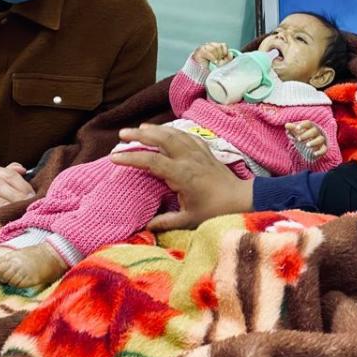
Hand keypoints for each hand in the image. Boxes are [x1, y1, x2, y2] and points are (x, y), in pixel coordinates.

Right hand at [110, 124, 252, 230]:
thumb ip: (166, 222)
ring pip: (174, 134)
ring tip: (139, 128)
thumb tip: (146, 227)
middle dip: (140, 134)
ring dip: (156, 129)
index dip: (132, 158)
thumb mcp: (189, 220)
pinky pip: (187, 135)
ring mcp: (198, 152)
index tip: (114, 158)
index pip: (151, 161)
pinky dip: (174, 131)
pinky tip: (166, 131)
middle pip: (161, 139)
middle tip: (122, 134)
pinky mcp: (206, 151)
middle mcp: (189, 158)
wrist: (241, 199)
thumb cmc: (215, 211)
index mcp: (182, 174)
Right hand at [192, 42, 232, 66]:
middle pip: (218, 46)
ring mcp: (204, 47)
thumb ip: (227, 59)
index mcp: (215, 46)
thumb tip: (231, 54)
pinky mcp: (200, 51)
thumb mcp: (221, 62)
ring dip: (216, 57)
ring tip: (215, 62)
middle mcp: (209, 45)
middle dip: (220, 55)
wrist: (200, 70)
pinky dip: (212, 58)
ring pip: (213, 48)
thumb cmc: (210, 66)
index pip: (223, 45)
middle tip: (219, 60)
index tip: (224, 57)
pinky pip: (208, 52)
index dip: (225, 51)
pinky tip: (214, 62)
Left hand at [286, 120, 327, 159]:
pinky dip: (320, 151)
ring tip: (307, 145)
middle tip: (298, 139)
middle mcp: (317, 132)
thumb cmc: (303, 137)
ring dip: (314, 142)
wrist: (310, 148)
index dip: (303, 125)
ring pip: (320, 139)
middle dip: (306, 135)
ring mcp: (321, 140)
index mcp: (310, 127)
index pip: (308, 123)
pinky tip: (314, 153)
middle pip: (314, 131)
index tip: (296, 129)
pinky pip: (324, 149)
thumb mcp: (297, 133)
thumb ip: (292, 129)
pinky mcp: (323, 148)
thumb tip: (286, 125)